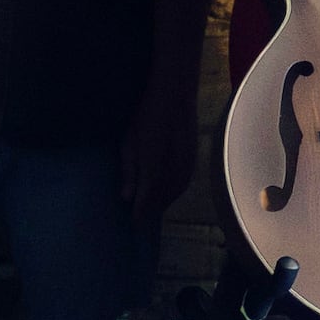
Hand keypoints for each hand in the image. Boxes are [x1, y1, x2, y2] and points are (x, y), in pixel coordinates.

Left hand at [121, 84, 198, 227]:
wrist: (175, 95)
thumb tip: (126, 198)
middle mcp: (173, 170)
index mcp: (154, 167)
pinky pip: (183, 183)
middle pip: (162, 200)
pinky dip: (174, 192)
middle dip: (151, 211)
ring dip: (163, 202)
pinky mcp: (193, 159)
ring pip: (174, 193)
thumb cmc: (146, 117)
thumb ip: (129, 171)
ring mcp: (186, 165)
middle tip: (139, 220)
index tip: (133, 224)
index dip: (140, 214)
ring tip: (152, 209)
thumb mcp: (129, 143)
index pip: (147, 200)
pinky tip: (167, 192)